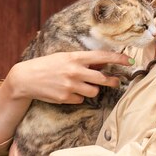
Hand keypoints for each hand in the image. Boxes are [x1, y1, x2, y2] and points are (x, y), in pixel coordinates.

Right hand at [7, 50, 133, 104]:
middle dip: (113, 81)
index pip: (103, 56)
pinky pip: (81, 99)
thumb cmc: (47, 65)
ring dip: (92, 90)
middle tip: (116, 81)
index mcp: (75, 57)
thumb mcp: (65, 57)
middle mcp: (75, 71)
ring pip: (94, 92)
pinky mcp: (66, 98)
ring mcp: (71, 86)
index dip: (118, 58)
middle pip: (103, 79)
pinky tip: (67, 91)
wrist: (26, 78)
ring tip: (82, 86)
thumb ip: (83, 60)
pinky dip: (78, 97)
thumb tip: (103, 63)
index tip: (129, 60)